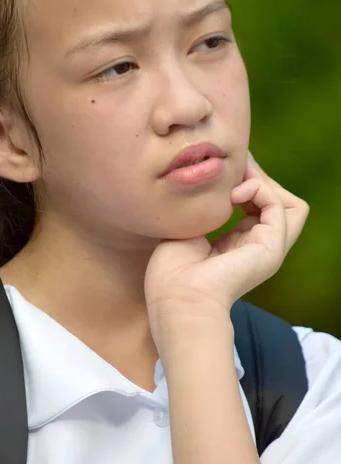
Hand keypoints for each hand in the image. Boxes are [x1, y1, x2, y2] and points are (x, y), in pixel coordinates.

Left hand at [145, 154, 308, 343]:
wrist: (175, 299)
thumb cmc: (172, 270)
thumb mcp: (190, 227)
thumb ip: (207, 205)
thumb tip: (217, 178)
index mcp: (241, 243)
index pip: (261, 204)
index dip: (247, 181)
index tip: (223, 167)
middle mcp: (259, 246)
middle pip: (282, 202)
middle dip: (259, 177)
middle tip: (233, 166)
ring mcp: (269, 249)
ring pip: (291, 204)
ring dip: (262, 182)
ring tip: (233, 181)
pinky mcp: (271, 248)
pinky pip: (279, 206)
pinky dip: (258, 190)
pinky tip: (232, 195)